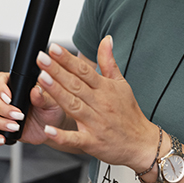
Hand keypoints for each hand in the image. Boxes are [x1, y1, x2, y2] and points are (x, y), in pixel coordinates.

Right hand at [0, 71, 68, 145]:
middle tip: (18, 115)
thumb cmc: (52, 110)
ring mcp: (2, 113)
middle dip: (3, 108)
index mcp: (17, 86)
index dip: (1, 87)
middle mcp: (7, 98)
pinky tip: (2, 139)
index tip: (9, 97)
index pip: (0, 79)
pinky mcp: (1, 128)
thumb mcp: (52, 102)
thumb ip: (43, 96)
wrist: (52, 128)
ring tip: (15, 127)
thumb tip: (36, 90)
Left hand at [36, 36, 159, 172]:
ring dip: (57, 93)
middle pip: (75, 84)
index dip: (68, 59)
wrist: (142, 143)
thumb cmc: (129, 113)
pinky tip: (49, 129)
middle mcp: (100, 104)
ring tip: (42, 80)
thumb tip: (106, 39)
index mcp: (105, 89)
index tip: (54, 48)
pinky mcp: (92, 142)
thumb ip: (109, 62)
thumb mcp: (122, 84)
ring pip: (73, 106)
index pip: (84, 70)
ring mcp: (95, 123)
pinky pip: (75, 138)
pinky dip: (62, 135)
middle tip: (41, 58)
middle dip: (57, 71)